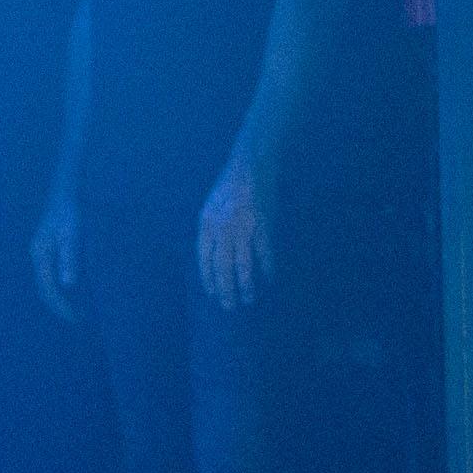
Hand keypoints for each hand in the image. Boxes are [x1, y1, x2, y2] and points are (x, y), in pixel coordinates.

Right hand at [29, 187, 82, 322]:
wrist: (63, 196)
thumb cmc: (69, 215)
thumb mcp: (72, 237)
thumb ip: (69, 260)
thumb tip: (68, 286)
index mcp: (41, 255)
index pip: (48, 288)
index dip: (61, 305)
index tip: (75, 318)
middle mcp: (37, 257)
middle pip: (43, 289)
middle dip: (58, 306)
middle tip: (76, 320)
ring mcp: (40, 255)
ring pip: (45, 284)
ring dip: (58, 299)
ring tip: (75, 311)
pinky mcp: (46, 253)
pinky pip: (49, 277)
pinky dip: (58, 289)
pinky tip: (71, 293)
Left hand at [196, 159, 273, 309]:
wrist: (249, 166)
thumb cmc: (230, 185)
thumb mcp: (212, 205)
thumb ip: (213, 228)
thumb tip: (216, 253)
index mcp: (206, 223)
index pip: (204, 259)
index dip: (208, 278)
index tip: (212, 293)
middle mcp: (221, 228)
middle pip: (222, 267)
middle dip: (225, 289)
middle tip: (230, 306)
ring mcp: (242, 229)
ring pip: (242, 266)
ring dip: (245, 286)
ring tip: (248, 299)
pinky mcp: (262, 226)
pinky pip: (264, 255)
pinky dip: (267, 270)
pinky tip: (268, 280)